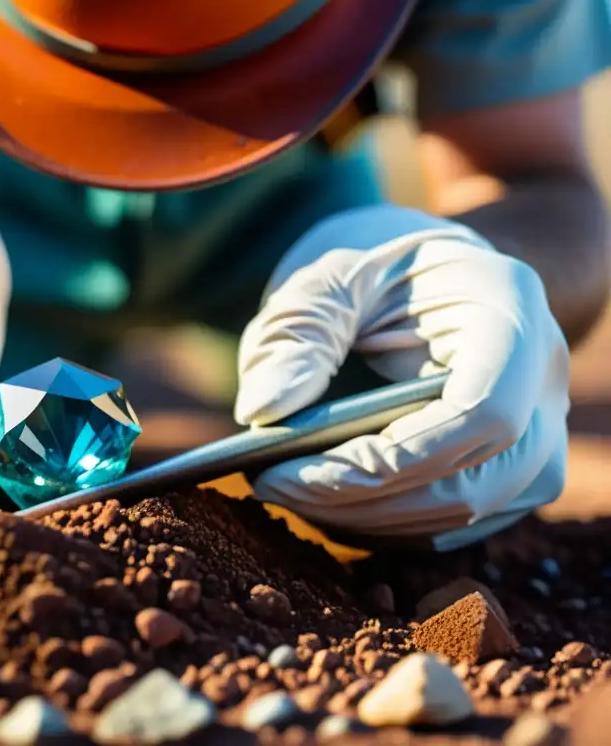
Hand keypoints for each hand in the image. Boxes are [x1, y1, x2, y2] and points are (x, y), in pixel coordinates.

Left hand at [234, 205, 569, 549]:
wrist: (422, 288)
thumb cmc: (374, 279)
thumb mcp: (324, 282)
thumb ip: (294, 334)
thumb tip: (262, 412)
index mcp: (510, 313)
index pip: (486, 409)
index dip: (402, 453)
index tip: (304, 463)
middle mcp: (541, 384)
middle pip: (474, 479)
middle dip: (365, 496)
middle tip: (271, 484)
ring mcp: (537, 440)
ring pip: (463, 513)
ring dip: (364, 517)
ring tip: (281, 489)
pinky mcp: (510, 481)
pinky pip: (452, 525)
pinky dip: (379, 522)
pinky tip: (316, 499)